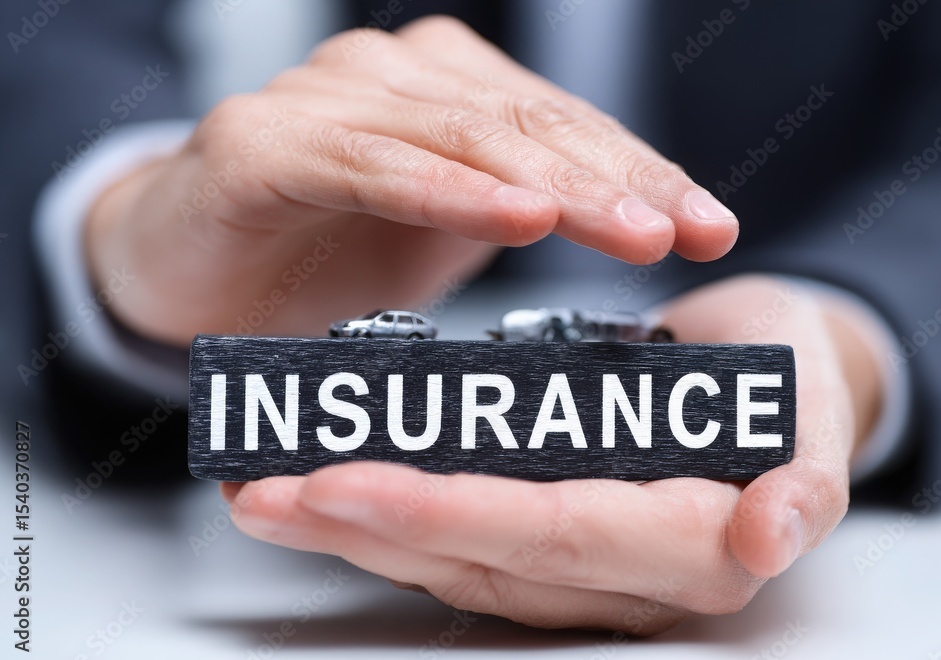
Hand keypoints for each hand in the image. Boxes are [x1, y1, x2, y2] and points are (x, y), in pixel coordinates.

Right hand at [84, 17, 737, 345]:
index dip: (645, 172)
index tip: (712, 224)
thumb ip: (519, 208)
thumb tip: (636, 226)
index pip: (566, 127)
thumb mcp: (444, 232)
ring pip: (463, 137)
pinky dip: (441, 190)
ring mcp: (325, 101)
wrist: (185, 260)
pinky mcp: (262, 144)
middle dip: (618, 180)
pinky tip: (509, 215)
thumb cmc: (318, 247)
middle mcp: (391, 76)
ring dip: (552, 184)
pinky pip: (367, 166)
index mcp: (446, 91)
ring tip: (627, 228)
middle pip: (528, 124)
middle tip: (687, 229)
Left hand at [222, 275, 883, 633]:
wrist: (769, 371)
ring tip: (266, 495)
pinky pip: (455, 537)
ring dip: (355, 530)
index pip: (552, 532)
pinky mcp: (545, 538)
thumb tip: (770, 534)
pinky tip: (320, 489)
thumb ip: (805, 474)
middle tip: (267, 494)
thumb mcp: (811, 407)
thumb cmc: (789, 373)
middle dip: (366, 529)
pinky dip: (384, 514)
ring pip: (452, 559)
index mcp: (690, 545)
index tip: (343, 480)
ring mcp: (578, 566)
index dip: (447, 511)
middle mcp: (623, 576)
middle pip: (478, 559)